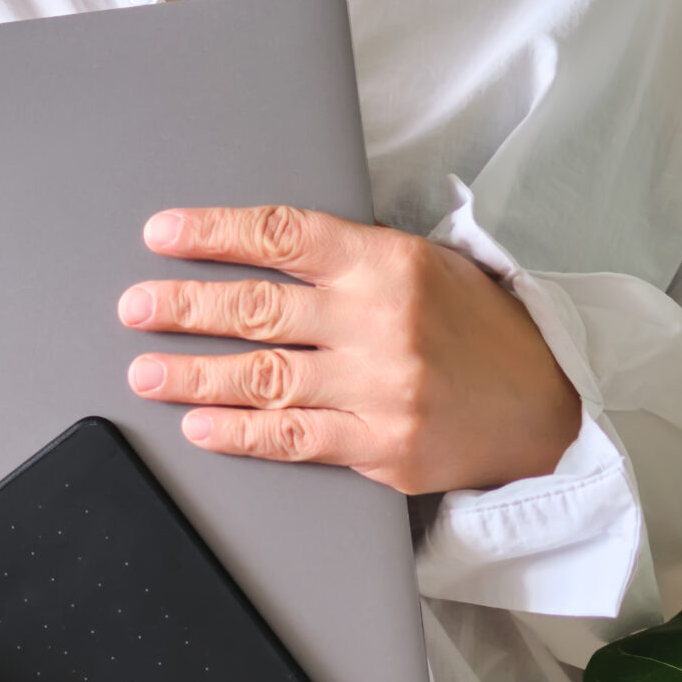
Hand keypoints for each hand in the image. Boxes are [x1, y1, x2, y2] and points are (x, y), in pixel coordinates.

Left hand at [119, 205, 581, 494]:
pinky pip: (293, 439)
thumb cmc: (480, 330)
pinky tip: (202, 428)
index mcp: (390, 263)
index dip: (215, 233)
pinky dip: (240, 433)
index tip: (163, 234)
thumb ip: (355, 258)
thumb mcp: (430, 266)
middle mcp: (381, 324)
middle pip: (259, 308)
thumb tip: (265, 245)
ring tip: (146, 373)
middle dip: (184, 307)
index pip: (284, 236)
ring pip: (264, 376)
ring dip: (194, 377)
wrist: (547, 409)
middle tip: (134, 307)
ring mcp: (379, 390)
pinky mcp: (381, 448)